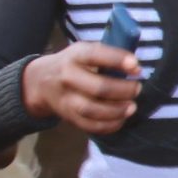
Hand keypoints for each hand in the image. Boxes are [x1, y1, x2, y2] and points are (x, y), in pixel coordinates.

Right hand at [21, 41, 142, 134]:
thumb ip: (107, 56)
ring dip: (117, 111)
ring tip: (132, 107)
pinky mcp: (68, 117)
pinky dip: (109, 125)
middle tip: (137, 89)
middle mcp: (67, 77)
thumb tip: (136, 68)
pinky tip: (121, 118)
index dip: (117, 60)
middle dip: (123, 90)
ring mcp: (66, 99)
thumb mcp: (84, 51)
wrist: (41, 82)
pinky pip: (90, 126)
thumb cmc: (73, 64)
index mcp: (75, 56)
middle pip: (98, 88)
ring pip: (92, 110)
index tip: (136, 66)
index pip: (95, 55)